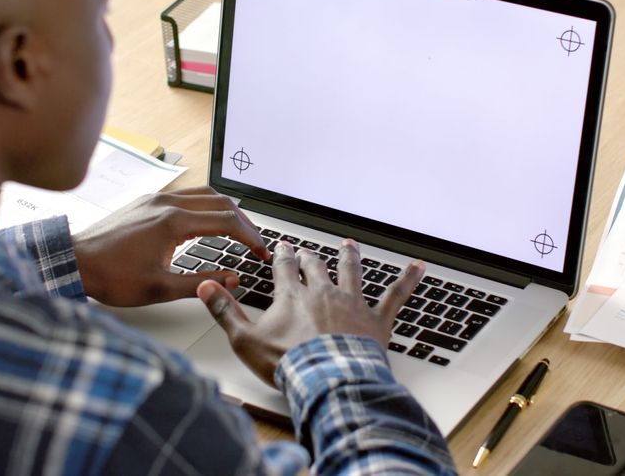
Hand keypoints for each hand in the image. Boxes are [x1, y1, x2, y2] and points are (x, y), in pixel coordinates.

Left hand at [72, 187, 269, 306]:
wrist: (74, 261)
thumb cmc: (110, 276)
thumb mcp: (160, 288)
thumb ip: (201, 283)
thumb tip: (232, 279)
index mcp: (173, 222)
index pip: (227, 221)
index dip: (250, 237)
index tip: (260, 252)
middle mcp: (166, 203)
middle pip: (221, 202)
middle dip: (243, 222)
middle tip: (254, 243)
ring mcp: (155, 198)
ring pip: (204, 194)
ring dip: (225, 211)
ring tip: (237, 231)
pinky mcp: (146, 201)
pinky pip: (186, 195)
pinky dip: (205, 206)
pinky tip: (205, 224)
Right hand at [198, 239, 424, 386]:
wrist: (328, 379)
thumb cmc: (289, 364)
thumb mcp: (245, 340)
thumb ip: (225, 311)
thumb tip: (205, 287)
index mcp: (292, 296)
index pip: (283, 268)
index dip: (280, 256)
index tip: (280, 246)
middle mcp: (323, 292)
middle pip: (315, 267)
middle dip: (309, 257)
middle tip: (306, 249)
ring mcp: (352, 304)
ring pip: (351, 272)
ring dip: (349, 257)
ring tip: (349, 245)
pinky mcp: (376, 320)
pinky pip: (395, 295)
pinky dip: (408, 280)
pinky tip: (419, 266)